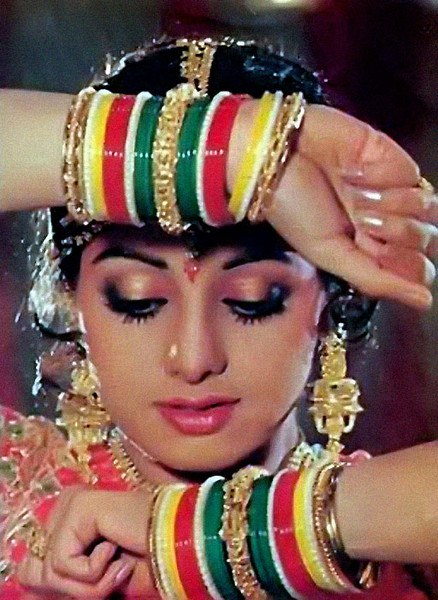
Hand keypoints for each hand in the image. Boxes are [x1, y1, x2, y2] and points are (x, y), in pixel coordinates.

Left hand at [16, 485, 155, 598]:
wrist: (177, 546)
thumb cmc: (143, 561)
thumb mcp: (93, 578)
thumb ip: (59, 575)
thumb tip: (26, 573)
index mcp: (68, 517)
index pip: (32, 567)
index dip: (64, 586)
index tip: (108, 573)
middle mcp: (65, 504)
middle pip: (38, 572)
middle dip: (77, 586)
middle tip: (114, 571)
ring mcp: (70, 503)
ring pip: (50, 572)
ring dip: (90, 583)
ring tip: (119, 564)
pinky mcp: (77, 506)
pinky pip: (62, 562)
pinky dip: (93, 572)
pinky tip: (117, 548)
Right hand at [268, 104, 436, 309]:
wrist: (277, 157)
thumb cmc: (292, 208)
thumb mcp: (329, 255)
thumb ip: (376, 280)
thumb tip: (424, 301)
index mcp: (367, 250)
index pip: (418, 268)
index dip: (408, 267)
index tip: (381, 255)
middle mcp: (384, 221)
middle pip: (428, 239)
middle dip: (399, 235)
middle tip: (363, 223)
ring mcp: (391, 189)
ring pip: (429, 209)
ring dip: (392, 207)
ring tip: (356, 197)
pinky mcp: (393, 158)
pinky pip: (412, 176)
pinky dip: (383, 179)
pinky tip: (353, 173)